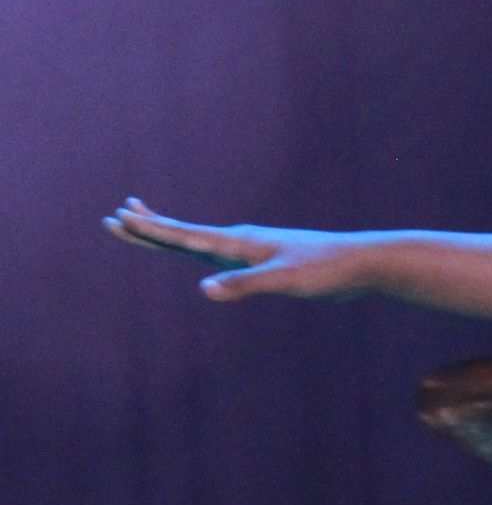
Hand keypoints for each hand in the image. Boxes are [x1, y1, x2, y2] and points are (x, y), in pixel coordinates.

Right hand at [102, 198, 374, 300]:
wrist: (360, 263)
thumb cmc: (325, 270)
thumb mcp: (284, 280)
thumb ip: (244, 284)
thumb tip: (204, 289)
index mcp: (239, 243)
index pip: (184, 235)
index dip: (151, 230)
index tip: (120, 218)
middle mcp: (241, 242)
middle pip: (185, 233)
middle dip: (151, 226)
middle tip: (118, 214)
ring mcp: (252, 251)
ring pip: (202, 241)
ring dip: (173, 234)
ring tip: (151, 222)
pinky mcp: (266, 262)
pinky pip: (222, 256)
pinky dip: (202, 250)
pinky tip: (203, 253)